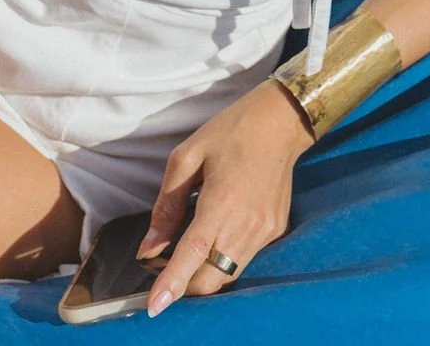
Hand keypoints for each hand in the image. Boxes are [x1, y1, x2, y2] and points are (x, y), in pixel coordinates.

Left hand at [137, 79, 313, 317]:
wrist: (280, 121)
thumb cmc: (230, 131)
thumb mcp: (187, 157)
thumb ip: (167, 205)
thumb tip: (150, 247)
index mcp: (221, 202)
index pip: (191, 256)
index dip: (171, 285)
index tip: (154, 308)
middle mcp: (247, 224)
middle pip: (211, 280)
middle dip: (184, 285)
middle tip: (163, 267)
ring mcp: (265, 231)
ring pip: (228, 275)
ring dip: (204, 274)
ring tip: (186, 254)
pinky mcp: (275, 230)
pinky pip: (244, 259)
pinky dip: (223, 259)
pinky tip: (215, 235)